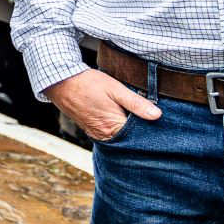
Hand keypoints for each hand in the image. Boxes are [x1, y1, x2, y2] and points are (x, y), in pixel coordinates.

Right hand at [45, 69, 161, 141]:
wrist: (61, 82)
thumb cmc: (88, 83)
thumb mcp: (115, 89)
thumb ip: (136, 103)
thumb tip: (158, 116)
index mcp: (113, 127)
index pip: (139, 138)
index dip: (151, 131)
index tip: (162, 127)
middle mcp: (105, 136)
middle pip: (131, 141)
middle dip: (142, 134)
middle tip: (156, 124)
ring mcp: (97, 136)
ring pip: (121, 139)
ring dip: (131, 132)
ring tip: (140, 121)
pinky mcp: (92, 131)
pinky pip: (111, 136)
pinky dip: (120, 130)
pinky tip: (124, 120)